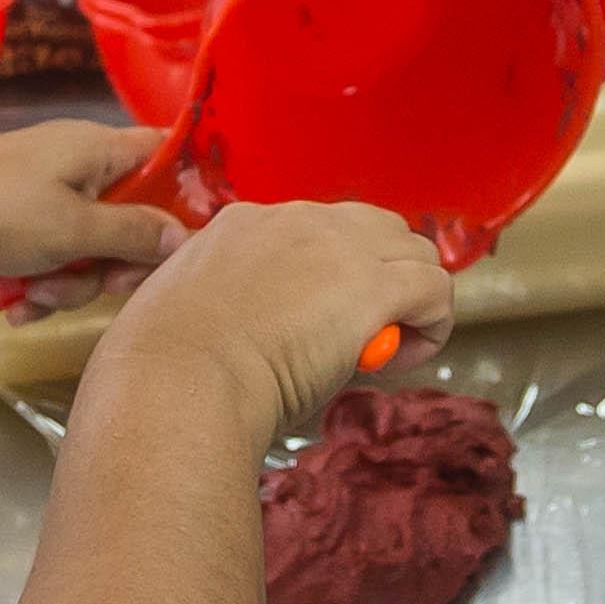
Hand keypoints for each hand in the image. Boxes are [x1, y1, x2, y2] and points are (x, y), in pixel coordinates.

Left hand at [0, 121, 185, 293]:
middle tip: (102, 285)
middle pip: (129, 216)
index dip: (186, 194)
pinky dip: (39, 284)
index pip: (165, 154)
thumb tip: (185, 236)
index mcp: (96, 148)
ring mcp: (40, 193)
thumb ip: (134, 234)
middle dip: (114, 262)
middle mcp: (73, 164)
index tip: (186, 242)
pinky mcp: (11, 222)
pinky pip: (48, 257)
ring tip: (37, 298)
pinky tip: (17, 307)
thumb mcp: (73, 232)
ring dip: (69, 283)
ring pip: (86, 247)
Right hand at [104, 199, 457, 441]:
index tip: (318, 323)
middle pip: (376, 228)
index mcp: (246, 224)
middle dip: (383, 274)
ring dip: (413, 296)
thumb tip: (258, 333)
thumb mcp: (193, 314)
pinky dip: (431, 324)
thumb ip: (233, 307)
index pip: (318, 232)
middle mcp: (298, 221)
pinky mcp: (371, 288)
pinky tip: (402, 357)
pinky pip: (434, 290)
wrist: (178, 382)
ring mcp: (338, 249)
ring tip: (388, 347)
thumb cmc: (169, 370)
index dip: (332, 276)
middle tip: (363, 331)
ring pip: (415, 252)